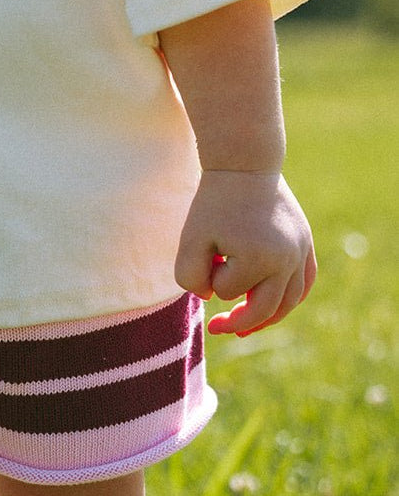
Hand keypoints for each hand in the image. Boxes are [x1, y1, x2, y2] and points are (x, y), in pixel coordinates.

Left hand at [174, 170, 315, 336]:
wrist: (245, 166)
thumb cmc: (214, 203)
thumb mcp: (190, 240)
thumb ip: (190, 278)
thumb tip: (213, 298)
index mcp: (259, 258)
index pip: (228, 292)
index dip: (211, 277)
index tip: (207, 252)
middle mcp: (287, 259)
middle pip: (264, 309)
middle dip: (238, 322)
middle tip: (216, 328)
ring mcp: (301, 252)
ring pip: (289, 302)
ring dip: (267, 319)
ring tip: (244, 330)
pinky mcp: (306, 244)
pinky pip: (305, 282)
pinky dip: (290, 299)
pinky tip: (274, 308)